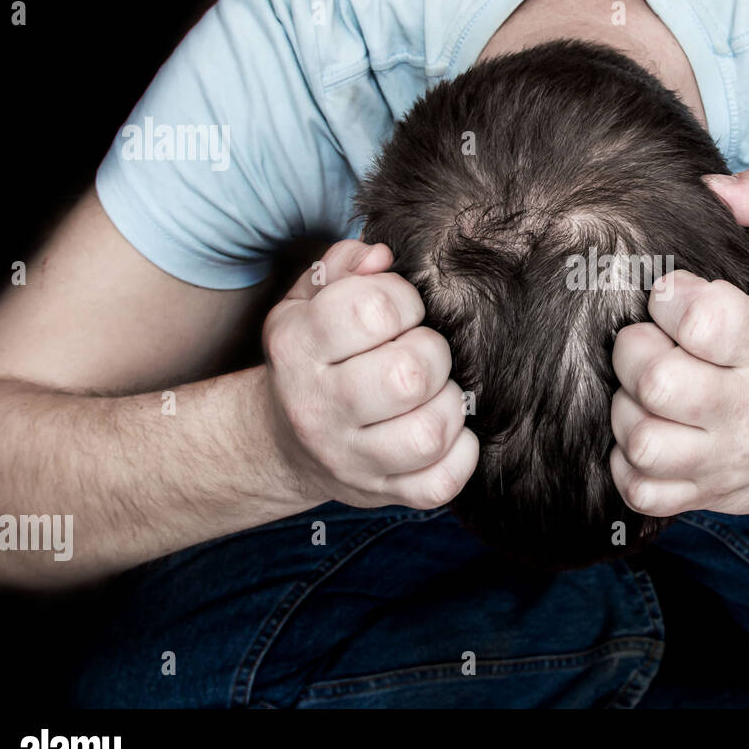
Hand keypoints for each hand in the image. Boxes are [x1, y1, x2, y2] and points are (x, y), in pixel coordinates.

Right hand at [262, 239, 477, 508]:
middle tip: (423, 352)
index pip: (371, 310)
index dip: (404, 300)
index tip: (404, 310)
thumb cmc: (316, 356)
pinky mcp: (382, 493)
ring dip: (449, 404)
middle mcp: (316, 408)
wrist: (287, 441)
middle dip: (432, 352)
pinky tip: (448, 431)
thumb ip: (345, 266)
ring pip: (429, 433)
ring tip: (436, 392)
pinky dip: (461, 455)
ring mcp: (350, 459)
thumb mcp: (310, 301)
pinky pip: (441, 483)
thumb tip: (383, 255)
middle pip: (408, 376)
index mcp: (296, 347)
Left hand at [609, 166, 748, 516]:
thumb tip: (714, 184)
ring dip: (627, 409)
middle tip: (647, 341)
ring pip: (641, 440)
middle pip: (655, 381)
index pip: (700, 321)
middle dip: (635, 351)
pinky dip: (629, 464)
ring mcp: (724, 459)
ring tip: (646, 390)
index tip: (671, 295)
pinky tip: (649, 430)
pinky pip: (640, 489)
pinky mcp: (704, 495)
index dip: (670, 299)